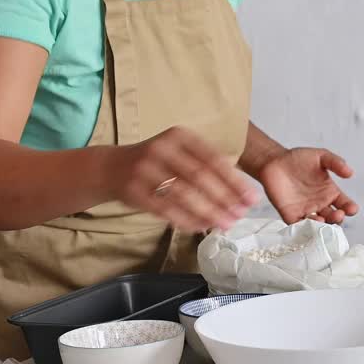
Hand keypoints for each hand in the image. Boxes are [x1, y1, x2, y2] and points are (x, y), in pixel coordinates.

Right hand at [109, 126, 258, 231]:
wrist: (111, 168)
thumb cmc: (157, 161)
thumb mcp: (180, 151)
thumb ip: (206, 164)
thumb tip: (241, 192)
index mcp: (179, 136)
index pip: (213, 159)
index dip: (235, 180)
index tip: (252, 198)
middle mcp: (162, 149)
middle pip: (200, 177)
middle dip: (225, 198)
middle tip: (241, 215)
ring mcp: (145, 169)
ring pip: (183, 194)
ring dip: (208, 212)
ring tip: (226, 224)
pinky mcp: (134, 191)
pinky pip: (165, 209)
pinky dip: (186, 220)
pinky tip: (202, 227)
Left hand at [257, 147, 358, 223]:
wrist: (275, 161)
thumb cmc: (298, 159)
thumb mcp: (321, 156)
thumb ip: (335, 162)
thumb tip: (350, 172)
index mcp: (329, 192)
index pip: (344, 204)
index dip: (350, 208)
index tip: (352, 209)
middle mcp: (320, 203)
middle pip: (333, 217)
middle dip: (338, 219)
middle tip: (338, 214)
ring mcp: (306, 210)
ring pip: (319, 225)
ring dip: (324, 226)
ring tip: (324, 220)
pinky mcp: (291, 215)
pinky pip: (300, 226)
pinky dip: (306, 228)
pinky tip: (310, 223)